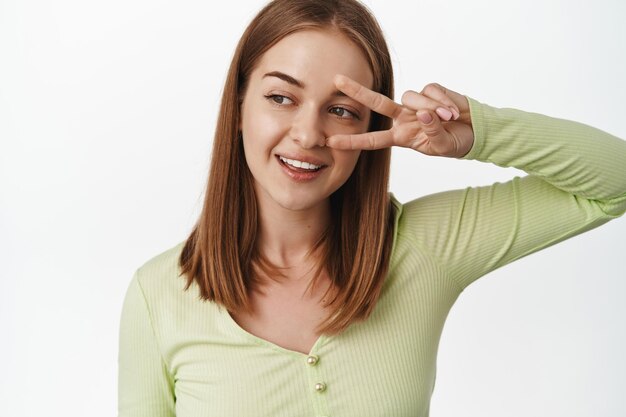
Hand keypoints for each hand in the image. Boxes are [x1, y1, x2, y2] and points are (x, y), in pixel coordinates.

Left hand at [326, 75, 473, 157]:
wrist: (476, 131)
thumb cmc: (455, 143)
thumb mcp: (442, 146)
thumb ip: (431, 132)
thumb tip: (424, 114)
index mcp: (402, 136)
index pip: (373, 140)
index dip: (353, 141)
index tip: (331, 142)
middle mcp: (404, 118)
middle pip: (376, 103)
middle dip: (357, 91)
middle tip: (336, 81)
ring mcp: (416, 104)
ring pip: (411, 97)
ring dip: (432, 109)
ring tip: (449, 119)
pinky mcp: (430, 91)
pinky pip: (430, 91)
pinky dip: (443, 101)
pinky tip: (453, 110)